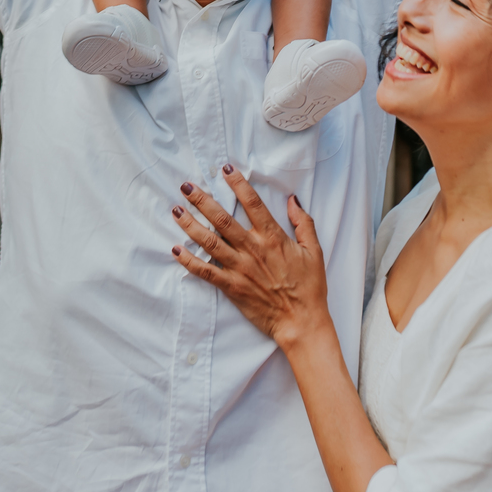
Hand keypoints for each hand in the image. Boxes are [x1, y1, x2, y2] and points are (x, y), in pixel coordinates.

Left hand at [171, 167, 330, 350]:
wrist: (302, 321)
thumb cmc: (310, 287)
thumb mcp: (314, 250)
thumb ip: (303, 222)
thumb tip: (292, 199)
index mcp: (273, 238)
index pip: (253, 203)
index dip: (238, 184)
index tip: (225, 169)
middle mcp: (253, 249)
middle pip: (223, 219)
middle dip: (202, 200)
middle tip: (186, 186)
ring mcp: (240, 269)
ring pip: (210, 242)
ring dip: (190, 225)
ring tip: (176, 210)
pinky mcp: (232, 287)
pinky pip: (206, 272)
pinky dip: (189, 261)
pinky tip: (176, 250)